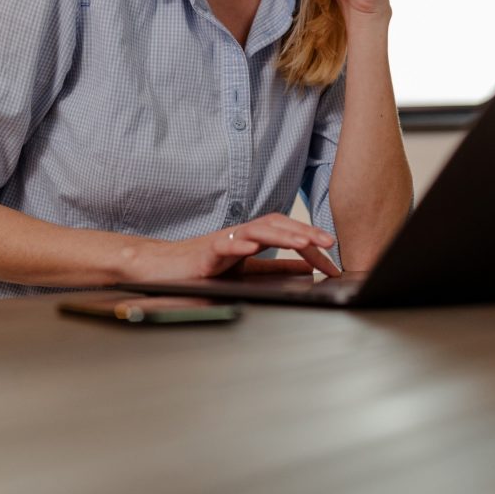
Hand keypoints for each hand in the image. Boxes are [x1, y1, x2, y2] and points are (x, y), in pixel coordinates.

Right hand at [122, 214, 341, 281]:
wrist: (162, 268)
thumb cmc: (202, 266)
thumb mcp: (247, 269)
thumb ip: (275, 269)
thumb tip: (308, 267)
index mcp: (252, 238)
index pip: (287, 233)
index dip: (311, 242)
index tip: (333, 258)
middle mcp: (240, 235)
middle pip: (276, 224)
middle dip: (304, 232)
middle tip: (329, 243)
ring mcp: (222, 241)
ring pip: (255, 231)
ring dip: (281, 236)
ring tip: (302, 242)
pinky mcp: (204, 253)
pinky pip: (222, 246)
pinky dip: (238, 246)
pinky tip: (252, 248)